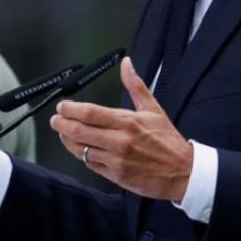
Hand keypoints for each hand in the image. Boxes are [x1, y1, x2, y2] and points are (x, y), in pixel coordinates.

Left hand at [50, 57, 193, 201]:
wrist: (184, 172)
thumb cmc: (168, 141)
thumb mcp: (154, 109)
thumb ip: (135, 85)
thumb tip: (126, 64)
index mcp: (128, 122)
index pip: (90, 113)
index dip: (70, 109)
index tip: (62, 106)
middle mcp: (120, 141)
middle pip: (80, 131)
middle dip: (62, 124)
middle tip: (56, 120)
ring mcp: (116, 160)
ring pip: (81, 150)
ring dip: (68, 140)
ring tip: (64, 132)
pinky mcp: (116, 176)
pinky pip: (90, 164)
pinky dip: (82, 155)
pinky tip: (80, 148)